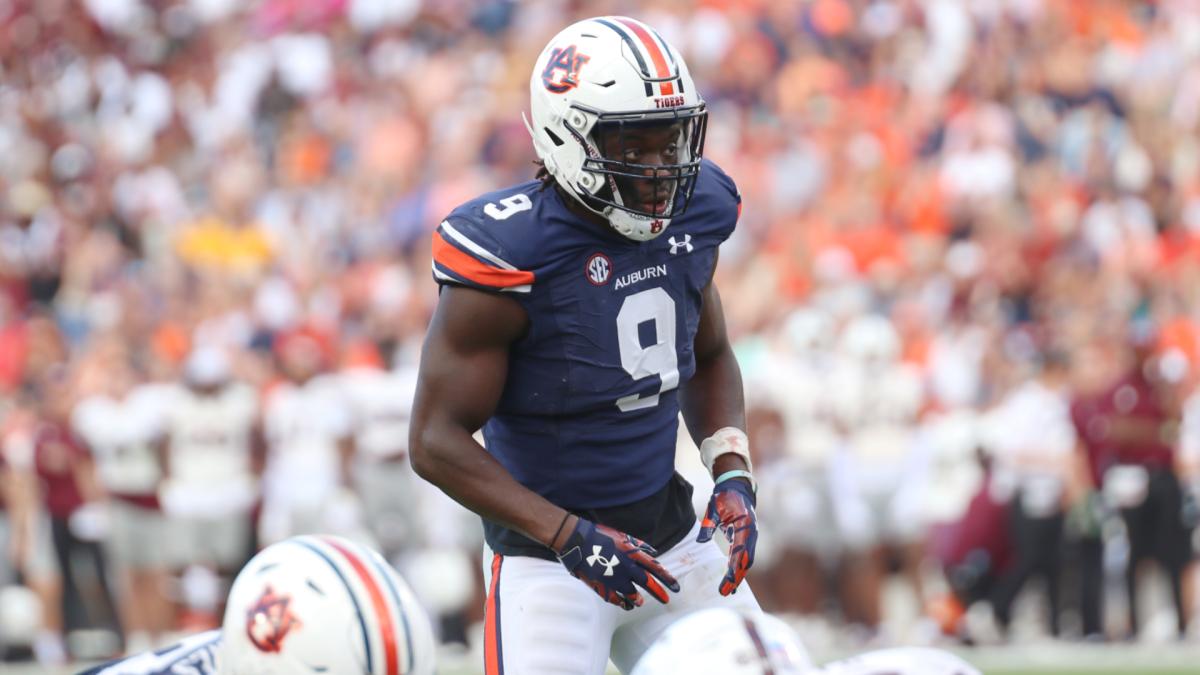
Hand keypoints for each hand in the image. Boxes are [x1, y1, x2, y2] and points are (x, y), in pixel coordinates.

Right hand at [556, 517, 678, 609]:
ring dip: (638, 599)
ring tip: (640, 602)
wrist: (577, 540)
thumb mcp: (622, 536)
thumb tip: (654, 552)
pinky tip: (625, 604)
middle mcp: (626, 567)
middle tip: (666, 600)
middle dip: (658, 593)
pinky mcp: (602, 586)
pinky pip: (616, 599)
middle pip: (647, 583)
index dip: (667, 578)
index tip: (676, 587)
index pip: (655, 568)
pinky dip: (622, 603)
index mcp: (632, 554)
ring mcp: (614, 578)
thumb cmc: (600, 535)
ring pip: (632, 594)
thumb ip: (639, 545)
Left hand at [697, 477, 756, 595]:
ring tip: (729, 589)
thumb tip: (701, 541)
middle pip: (746, 560)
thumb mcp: (714, 508)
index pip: (739, 552)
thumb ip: (708, 525)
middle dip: (736, 577)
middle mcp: (751, 533)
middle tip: (725, 591)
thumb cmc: (724, 497)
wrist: (737, 487)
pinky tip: (733, 578)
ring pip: (747, 560)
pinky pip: (745, 556)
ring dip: (739, 575)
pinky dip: (739, 568)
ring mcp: (751, 536)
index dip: (733, 568)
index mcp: (744, 526)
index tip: (727, 581)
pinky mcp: (748, 538)